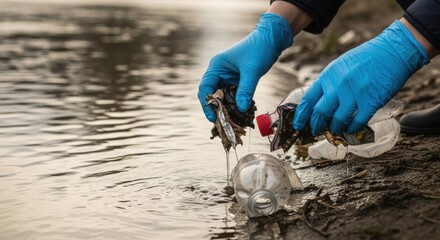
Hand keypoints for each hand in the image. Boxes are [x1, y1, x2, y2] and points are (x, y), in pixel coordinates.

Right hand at [198, 13, 292, 121]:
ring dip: (226, 109)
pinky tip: (241, 115)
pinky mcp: (237, 82)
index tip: (213, 118)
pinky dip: (236, 106)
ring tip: (232, 123)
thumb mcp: (252, 71)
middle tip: (223, 124)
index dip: (207, 104)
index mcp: (216, 67)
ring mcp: (228, 78)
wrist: (272, 39)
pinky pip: (233, 97)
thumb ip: (246, 90)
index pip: (205, 88)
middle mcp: (219, 73)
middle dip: (216, 110)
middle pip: (212, 95)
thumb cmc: (259, 49)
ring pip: (223, 98)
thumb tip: (240, 110)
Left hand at [293, 20, 429, 135]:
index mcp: (328, 75)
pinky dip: (352, 129)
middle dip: (316, 126)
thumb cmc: (366, 58)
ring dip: (335, 129)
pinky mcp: (370, 101)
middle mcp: (338, 84)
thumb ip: (329, 83)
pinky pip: (357, 122)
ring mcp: (354, 93)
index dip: (300, 115)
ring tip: (335, 131)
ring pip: (338, 120)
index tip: (297, 125)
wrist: (393, 51)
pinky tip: (350, 129)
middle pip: (320, 112)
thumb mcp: (340, 66)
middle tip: (316, 132)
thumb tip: (318, 103)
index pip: (308, 99)